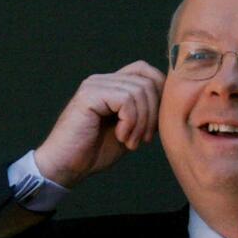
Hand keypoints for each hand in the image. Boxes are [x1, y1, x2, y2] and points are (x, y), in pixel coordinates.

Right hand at [33, 60, 165, 187]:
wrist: (66, 166)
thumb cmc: (95, 151)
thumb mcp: (130, 130)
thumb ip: (145, 113)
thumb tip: (170, 103)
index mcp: (112, 85)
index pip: (146, 71)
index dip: (159, 95)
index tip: (154, 126)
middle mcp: (103, 80)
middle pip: (147, 82)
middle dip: (153, 115)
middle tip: (144, 139)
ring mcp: (95, 85)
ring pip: (139, 91)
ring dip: (142, 122)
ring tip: (131, 141)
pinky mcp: (89, 96)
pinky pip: (126, 100)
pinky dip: (130, 122)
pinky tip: (121, 137)